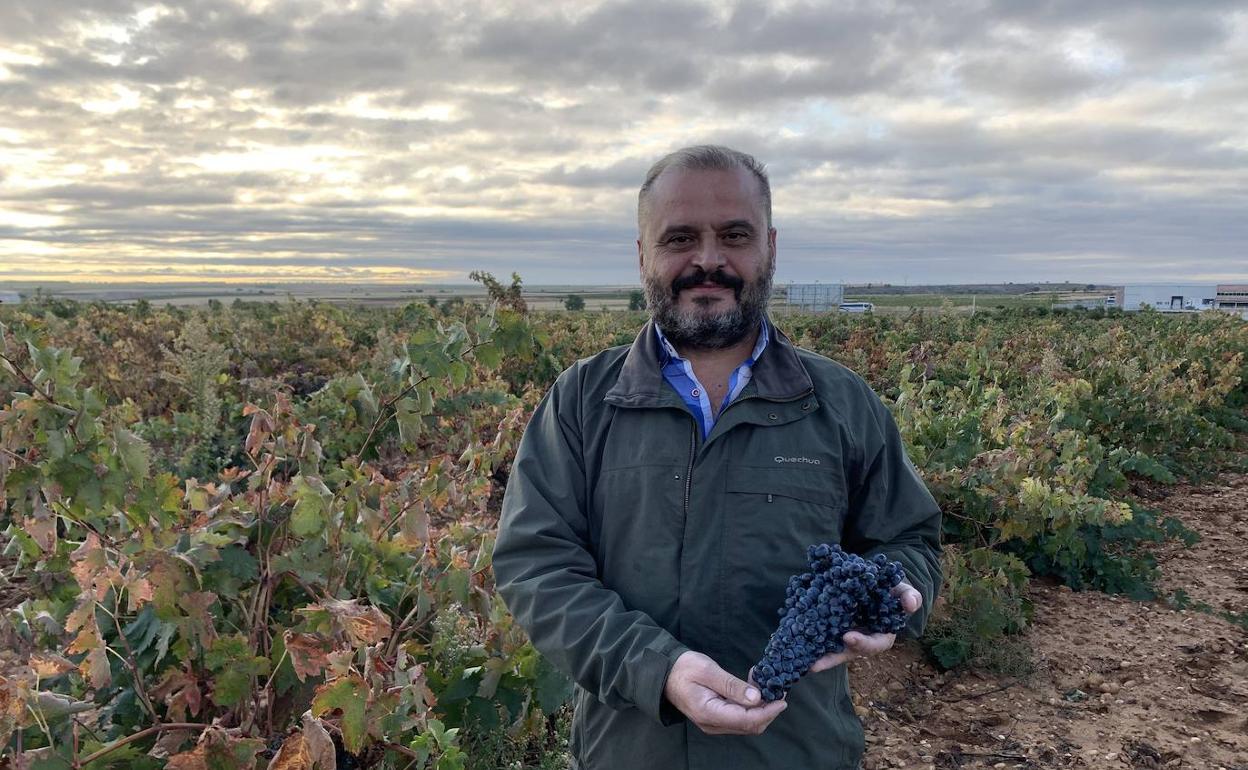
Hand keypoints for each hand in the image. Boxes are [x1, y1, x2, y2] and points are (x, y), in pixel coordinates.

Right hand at [663, 651, 786, 734]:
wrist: (664, 673)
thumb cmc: (684, 668)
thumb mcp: (708, 671)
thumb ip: (732, 685)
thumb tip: (757, 698)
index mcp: (709, 713)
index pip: (747, 720)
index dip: (768, 711)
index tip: (781, 699)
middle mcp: (713, 724)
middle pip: (750, 726)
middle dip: (768, 710)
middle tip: (777, 688)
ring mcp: (714, 723)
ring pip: (747, 723)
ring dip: (761, 707)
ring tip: (764, 683)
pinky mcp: (716, 718)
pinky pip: (739, 717)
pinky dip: (751, 705)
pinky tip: (752, 687)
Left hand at [808, 581, 922, 673]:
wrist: (873, 582)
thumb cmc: (891, 590)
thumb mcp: (902, 591)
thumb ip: (908, 596)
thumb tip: (911, 603)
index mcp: (881, 635)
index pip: (874, 645)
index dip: (862, 643)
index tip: (847, 637)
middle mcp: (861, 640)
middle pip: (846, 653)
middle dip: (831, 659)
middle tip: (815, 663)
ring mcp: (844, 635)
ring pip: (830, 649)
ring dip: (816, 656)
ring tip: (801, 661)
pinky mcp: (831, 628)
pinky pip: (820, 635)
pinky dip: (808, 638)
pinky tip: (792, 640)